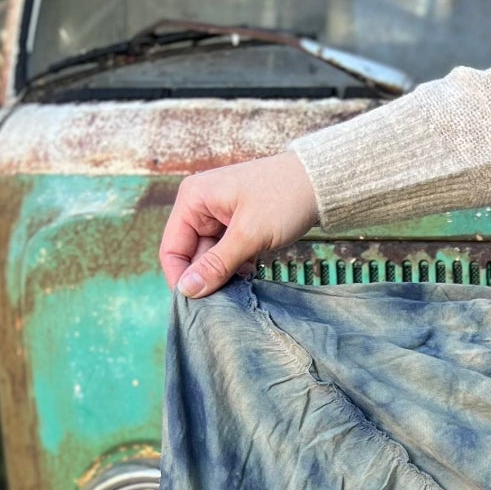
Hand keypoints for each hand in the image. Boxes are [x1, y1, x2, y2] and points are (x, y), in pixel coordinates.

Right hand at [159, 151, 319, 298]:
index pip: (172, 248)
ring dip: (223, 276)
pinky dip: (237, 268)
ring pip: (211, 257)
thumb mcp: (249, 235)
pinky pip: (228, 254)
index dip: (181, 278)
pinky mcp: (237, 226)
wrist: (318, 183)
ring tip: (241, 288)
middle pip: (191, 255)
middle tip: (225, 302)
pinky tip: (251, 275)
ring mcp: (219, 216)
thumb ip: (217, 264)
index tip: (196, 306)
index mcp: (193, 200)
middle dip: (206, 279)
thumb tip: (187, 290)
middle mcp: (200, 206)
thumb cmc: (283, 198)